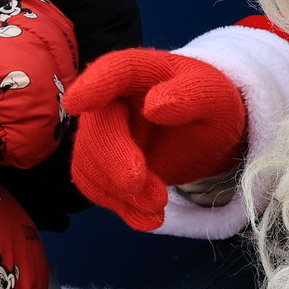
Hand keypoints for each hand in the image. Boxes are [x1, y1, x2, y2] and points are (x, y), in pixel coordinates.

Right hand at [64, 49, 246, 230]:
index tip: (75, 104)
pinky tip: (147, 219)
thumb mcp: (214, 97)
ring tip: (159, 206)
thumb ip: (191, 96)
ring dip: (119, 192)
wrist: (207, 132)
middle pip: (98, 125)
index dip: (93, 85)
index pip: (115, 70)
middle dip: (115, 161)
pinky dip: (118, 206)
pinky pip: (94, 184)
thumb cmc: (210, 104)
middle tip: (148, 191)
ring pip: (89, 161)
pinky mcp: (103, 162)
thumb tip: (154, 105)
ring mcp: (104, 130)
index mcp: (142, 70)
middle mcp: (114, 96)